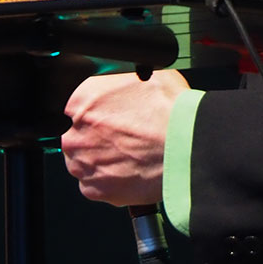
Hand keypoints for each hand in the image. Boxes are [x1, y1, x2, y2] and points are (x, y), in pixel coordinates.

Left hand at [61, 69, 188, 205]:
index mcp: (81, 101)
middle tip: (124, 136)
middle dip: (96, 137)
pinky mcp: (96, 190)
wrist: (188, 148)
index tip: (107, 116)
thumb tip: (119, 82)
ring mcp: (84, 164)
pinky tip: (130, 169)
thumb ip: (119, 80)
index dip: (94, 111)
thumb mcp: (144, 73)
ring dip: (101, 159)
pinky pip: (95, 185)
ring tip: (130, 154)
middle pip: (76, 135)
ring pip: (84, 161)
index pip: (74, 106)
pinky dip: (110, 180)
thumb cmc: (170, 111)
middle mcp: (75, 134)